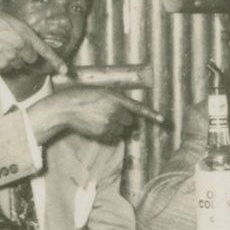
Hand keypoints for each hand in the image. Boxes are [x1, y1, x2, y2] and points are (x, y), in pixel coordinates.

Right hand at [0, 7, 67, 74]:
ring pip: (17, 64)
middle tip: (11, 46)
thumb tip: (22, 39)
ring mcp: (11, 56)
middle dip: (24, 55)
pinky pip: (5, 68)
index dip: (56, 61)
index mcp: (25, 32)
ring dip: (12, 59)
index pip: (45, 50)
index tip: (64, 70)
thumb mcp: (8, 20)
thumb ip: (20, 31)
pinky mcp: (0, 65)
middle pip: (30, 59)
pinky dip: (0, 63)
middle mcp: (21, 46)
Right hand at [29, 85, 156, 143]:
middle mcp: (114, 110)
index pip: (137, 107)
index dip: (151, 114)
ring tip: (99, 119)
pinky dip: (106, 134)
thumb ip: (116, 100)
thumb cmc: (82, 97)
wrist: (66, 107)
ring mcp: (108, 123)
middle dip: (122, 120)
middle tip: (109, 115)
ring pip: (120, 130)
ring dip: (114, 127)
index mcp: (116, 97)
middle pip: (128, 121)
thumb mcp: (101, 92)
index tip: (163, 120)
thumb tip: (127, 112)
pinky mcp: (102, 133)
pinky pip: (111, 137)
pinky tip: (96, 126)